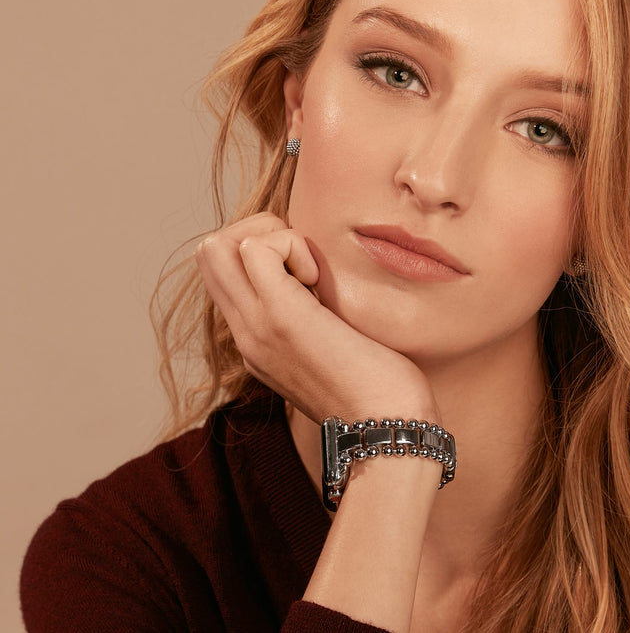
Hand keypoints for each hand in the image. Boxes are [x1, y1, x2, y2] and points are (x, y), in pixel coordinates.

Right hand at [194, 213, 438, 424]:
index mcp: (256, 339)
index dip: (259, 250)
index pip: (222, 273)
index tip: (306, 272)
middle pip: (209, 253)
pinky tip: (317, 280)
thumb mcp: (331, 350)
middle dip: (257, 232)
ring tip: (309, 272)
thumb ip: (314, 321)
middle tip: (302, 260)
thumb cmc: (377, 390)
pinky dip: (289, 246)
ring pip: (218, 245)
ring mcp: (256, 326)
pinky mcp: (281, 317)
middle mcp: (246, 332)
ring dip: (270, 237)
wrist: (386, 430)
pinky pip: (256, 248)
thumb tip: (326, 286)